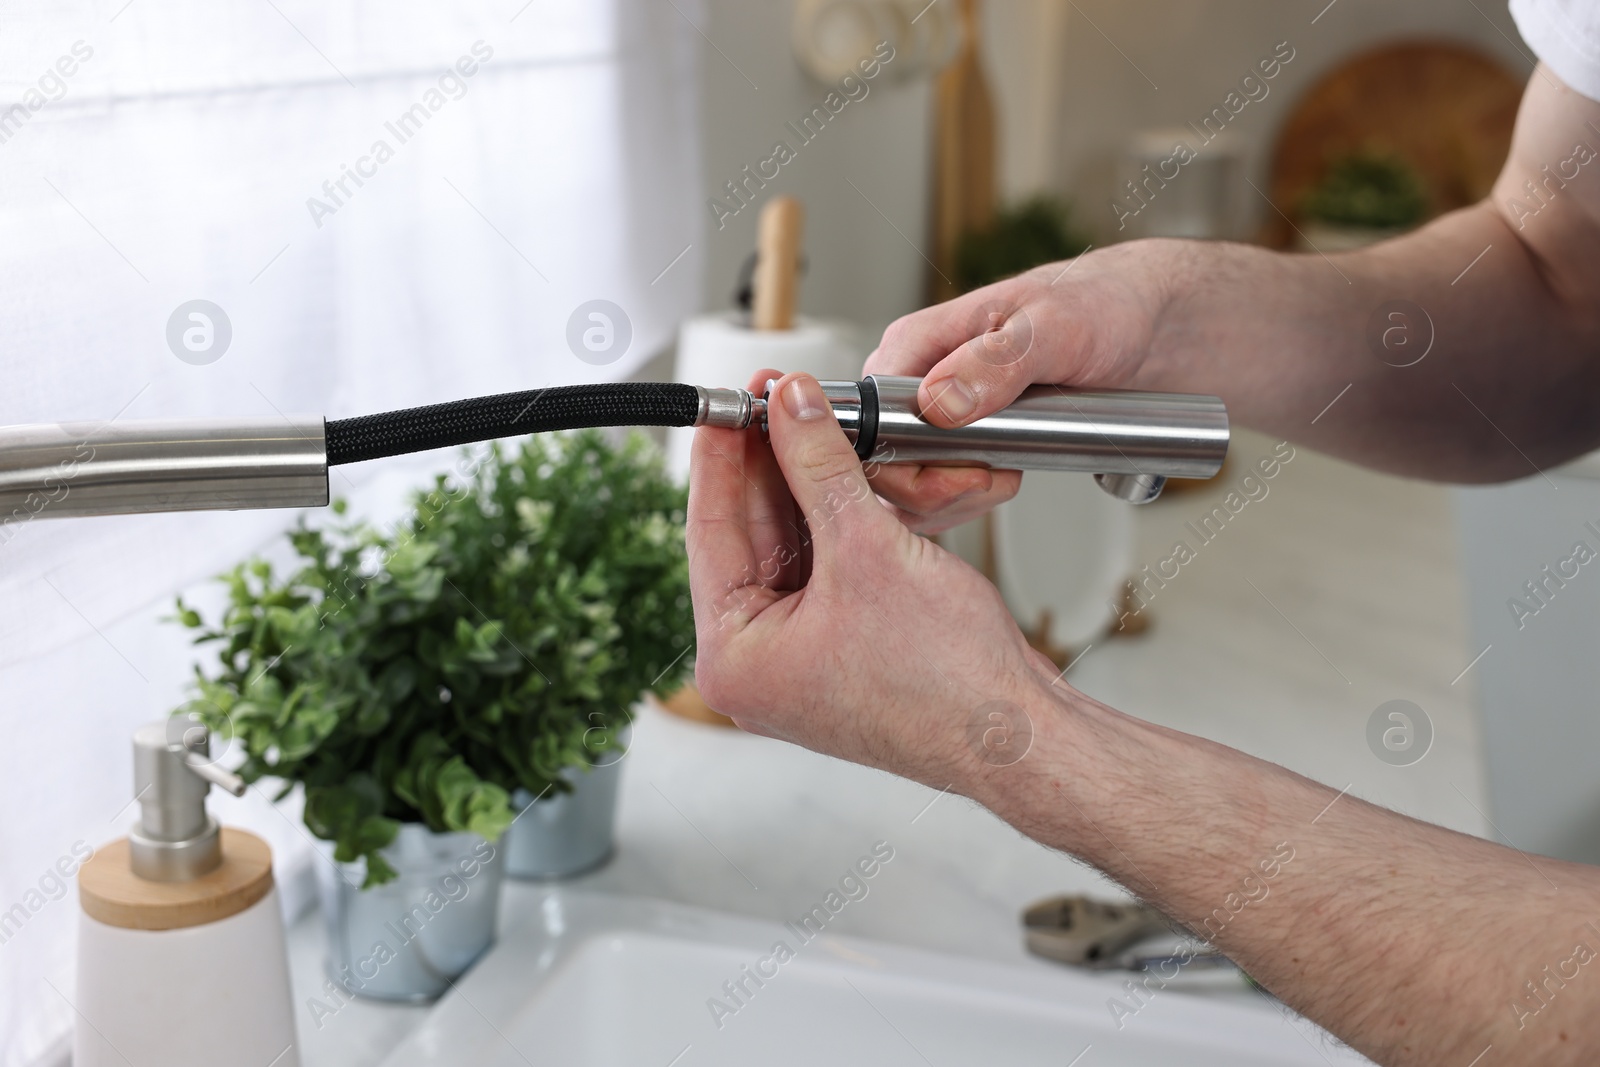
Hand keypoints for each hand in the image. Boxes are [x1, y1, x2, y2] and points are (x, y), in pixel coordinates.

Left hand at [687, 370, 1061, 791]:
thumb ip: (819, 466)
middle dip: (770, 465)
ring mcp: (800, 659)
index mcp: (733, 659)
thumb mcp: (867, 548)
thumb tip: (788, 407)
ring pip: (790, 547)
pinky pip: (825, 568)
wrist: (1018, 735)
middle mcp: (757, 665)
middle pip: (749, 537)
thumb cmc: (945, 681)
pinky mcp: (842, 649)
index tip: (728, 402)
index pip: (708, 532)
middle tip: (779, 399)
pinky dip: (836, 520)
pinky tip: (844, 470)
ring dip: (807, 486)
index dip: (720, 457)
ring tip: (814, 421)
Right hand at [862, 242, 1178, 531]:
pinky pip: (935, 494)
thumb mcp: (1056, 326)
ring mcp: (934, 414)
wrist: (1145, 327)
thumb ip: (995, 362)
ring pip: (904, 489)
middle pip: (882, 464)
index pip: (869, 421)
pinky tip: (1003, 481)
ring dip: (953, 502)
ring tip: (1006, 476)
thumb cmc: (1101, 306)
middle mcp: (915, 379)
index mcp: (916, 343)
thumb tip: (939, 403)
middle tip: (995, 479)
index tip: (966, 472)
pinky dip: (966, 503)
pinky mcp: (958, 441)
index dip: (908, 463)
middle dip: (936, 490)